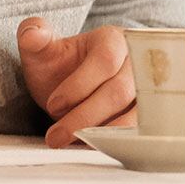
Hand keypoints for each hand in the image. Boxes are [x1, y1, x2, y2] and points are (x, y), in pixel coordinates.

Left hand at [16, 18, 136, 147]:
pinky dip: (119, 142)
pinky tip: (94, 147)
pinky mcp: (152, 115)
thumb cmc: (59, 66)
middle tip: (56, 135)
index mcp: (112, 39)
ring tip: (71, 143)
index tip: (53, 105)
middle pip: (120, 91)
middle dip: (85, 116)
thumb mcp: (41, 50)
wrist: (71, 87)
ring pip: (136, 114)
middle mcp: (138, 61)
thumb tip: (32, 35)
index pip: (105, 60)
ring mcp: (149, 89)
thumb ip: (33, 36)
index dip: (79, 85)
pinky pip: (142, 131)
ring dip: (103, 134)